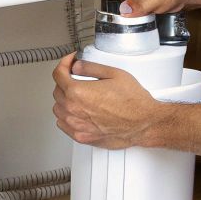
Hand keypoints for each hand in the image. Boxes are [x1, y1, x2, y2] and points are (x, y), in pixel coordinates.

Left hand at [52, 54, 166, 148]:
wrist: (144, 123)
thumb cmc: (133, 102)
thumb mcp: (114, 74)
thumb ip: (90, 67)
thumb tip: (77, 66)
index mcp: (78, 92)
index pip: (58, 74)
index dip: (64, 63)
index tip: (69, 62)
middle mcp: (74, 110)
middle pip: (57, 91)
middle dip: (65, 80)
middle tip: (76, 76)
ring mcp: (76, 125)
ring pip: (58, 109)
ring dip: (64, 99)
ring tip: (76, 94)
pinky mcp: (82, 137)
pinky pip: (63, 125)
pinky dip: (65, 116)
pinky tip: (74, 111)